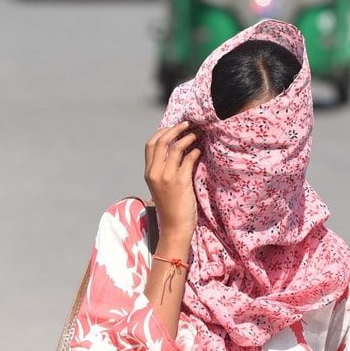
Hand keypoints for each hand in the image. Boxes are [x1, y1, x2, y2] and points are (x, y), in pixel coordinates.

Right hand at [145, 122, 199, 236]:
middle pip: (161, 141)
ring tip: (198, 133)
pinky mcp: (180, 181)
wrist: (175, 226)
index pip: (150, 144)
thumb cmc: (172, 207)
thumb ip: (164, 170)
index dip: (162, 132)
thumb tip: (176, 151)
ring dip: (188, 136)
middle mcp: (155, 172)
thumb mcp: (162, 186)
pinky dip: (195, 151)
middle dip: (176, 129)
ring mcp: (167, 176)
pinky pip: (189, 158)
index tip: (174, 127)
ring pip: (175, 147)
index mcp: (149, 173)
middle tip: (189, 124)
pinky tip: (201, 150)